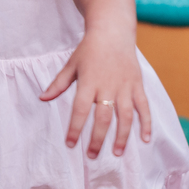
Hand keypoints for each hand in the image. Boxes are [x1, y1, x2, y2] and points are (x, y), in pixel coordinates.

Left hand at [40, 29, 152, 157]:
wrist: (113, 32)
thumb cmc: (89, 50)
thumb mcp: (71, 65)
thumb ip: (58, 84)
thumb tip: (42, 98)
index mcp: (88, 82)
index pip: (80, 109)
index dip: (75, 128)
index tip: (71, 144)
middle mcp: (107, 86)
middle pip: (103, 117)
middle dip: (98, 139)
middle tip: (92, 156)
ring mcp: (125, 86)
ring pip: (125, 115)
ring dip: (123, 136)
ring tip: (118, 153)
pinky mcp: (137, 85)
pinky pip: (144, 107)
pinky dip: (146, 123)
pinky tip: (145, 139)